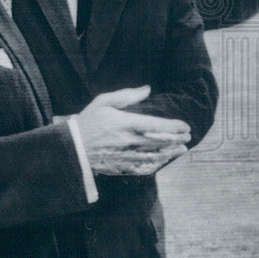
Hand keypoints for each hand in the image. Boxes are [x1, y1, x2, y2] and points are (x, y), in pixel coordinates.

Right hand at [76, 85, 191, 174]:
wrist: (70, 148)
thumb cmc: (87, 121)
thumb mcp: (103, 102)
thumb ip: (127, 95)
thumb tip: (147, 89)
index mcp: (124, 123)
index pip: (155, 125)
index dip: (173, 126)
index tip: (185, 126)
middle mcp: (127, 141)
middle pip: (159, 142)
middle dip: (176, 140)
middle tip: (188, 137)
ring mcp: (124, 156)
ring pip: (154, 156)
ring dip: (170, 153)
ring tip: (181, 149)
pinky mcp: (119, 167)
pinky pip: (142, 168)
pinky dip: (155, 165)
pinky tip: (163, 161)